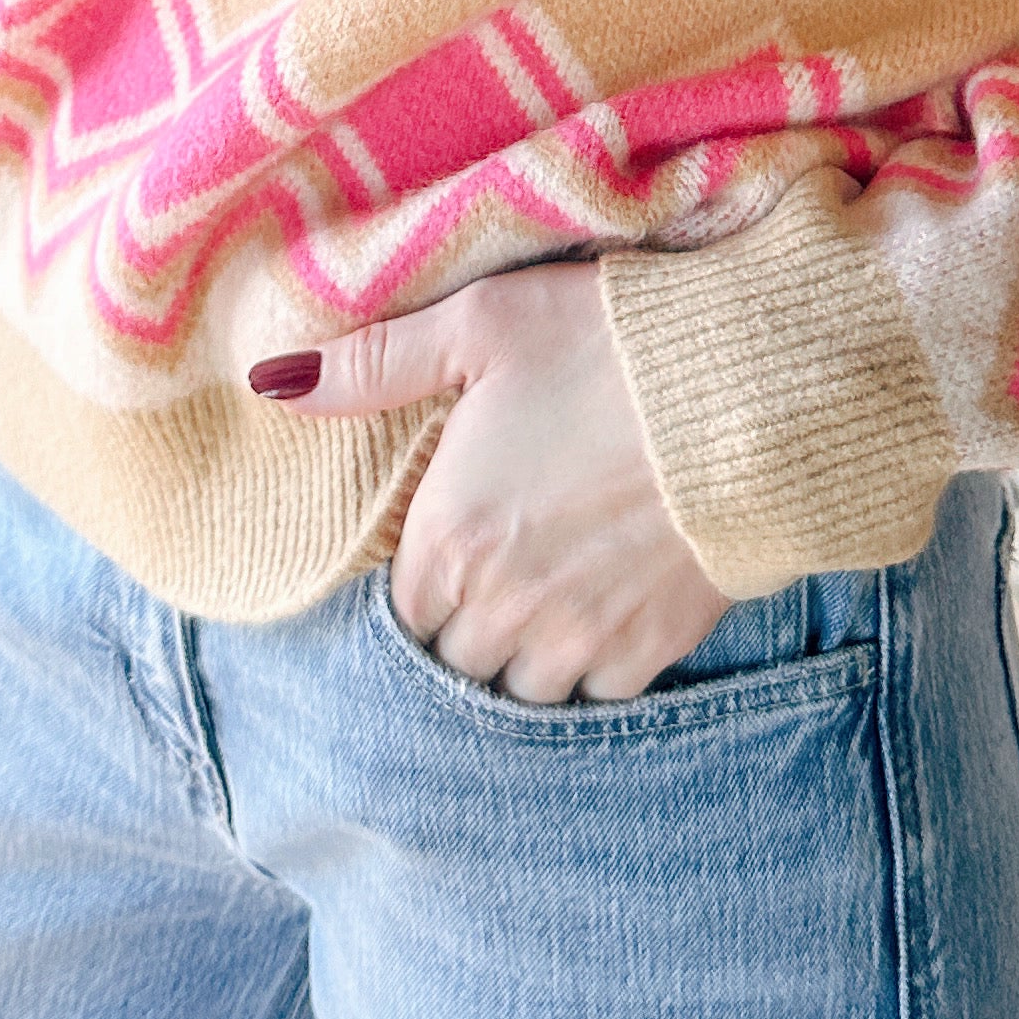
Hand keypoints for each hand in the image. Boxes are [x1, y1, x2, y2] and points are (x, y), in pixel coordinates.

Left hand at [254, 262, 730, 704]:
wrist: (745, 393)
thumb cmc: (605, 347)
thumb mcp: (480, 325)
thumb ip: (374, 365)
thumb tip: (273, 380)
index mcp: (449, 537)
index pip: (401, 611)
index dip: (422, 580)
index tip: (451, 544)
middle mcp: (503, 605)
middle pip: (455, 659)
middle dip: (466, 624)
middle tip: (500, 568)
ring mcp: (579, 637)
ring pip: (521, 689)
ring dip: (523, 654)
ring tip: (548, 596)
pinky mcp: (650, 649)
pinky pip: (598, 693)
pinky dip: (593, 666)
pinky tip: (604, 611)